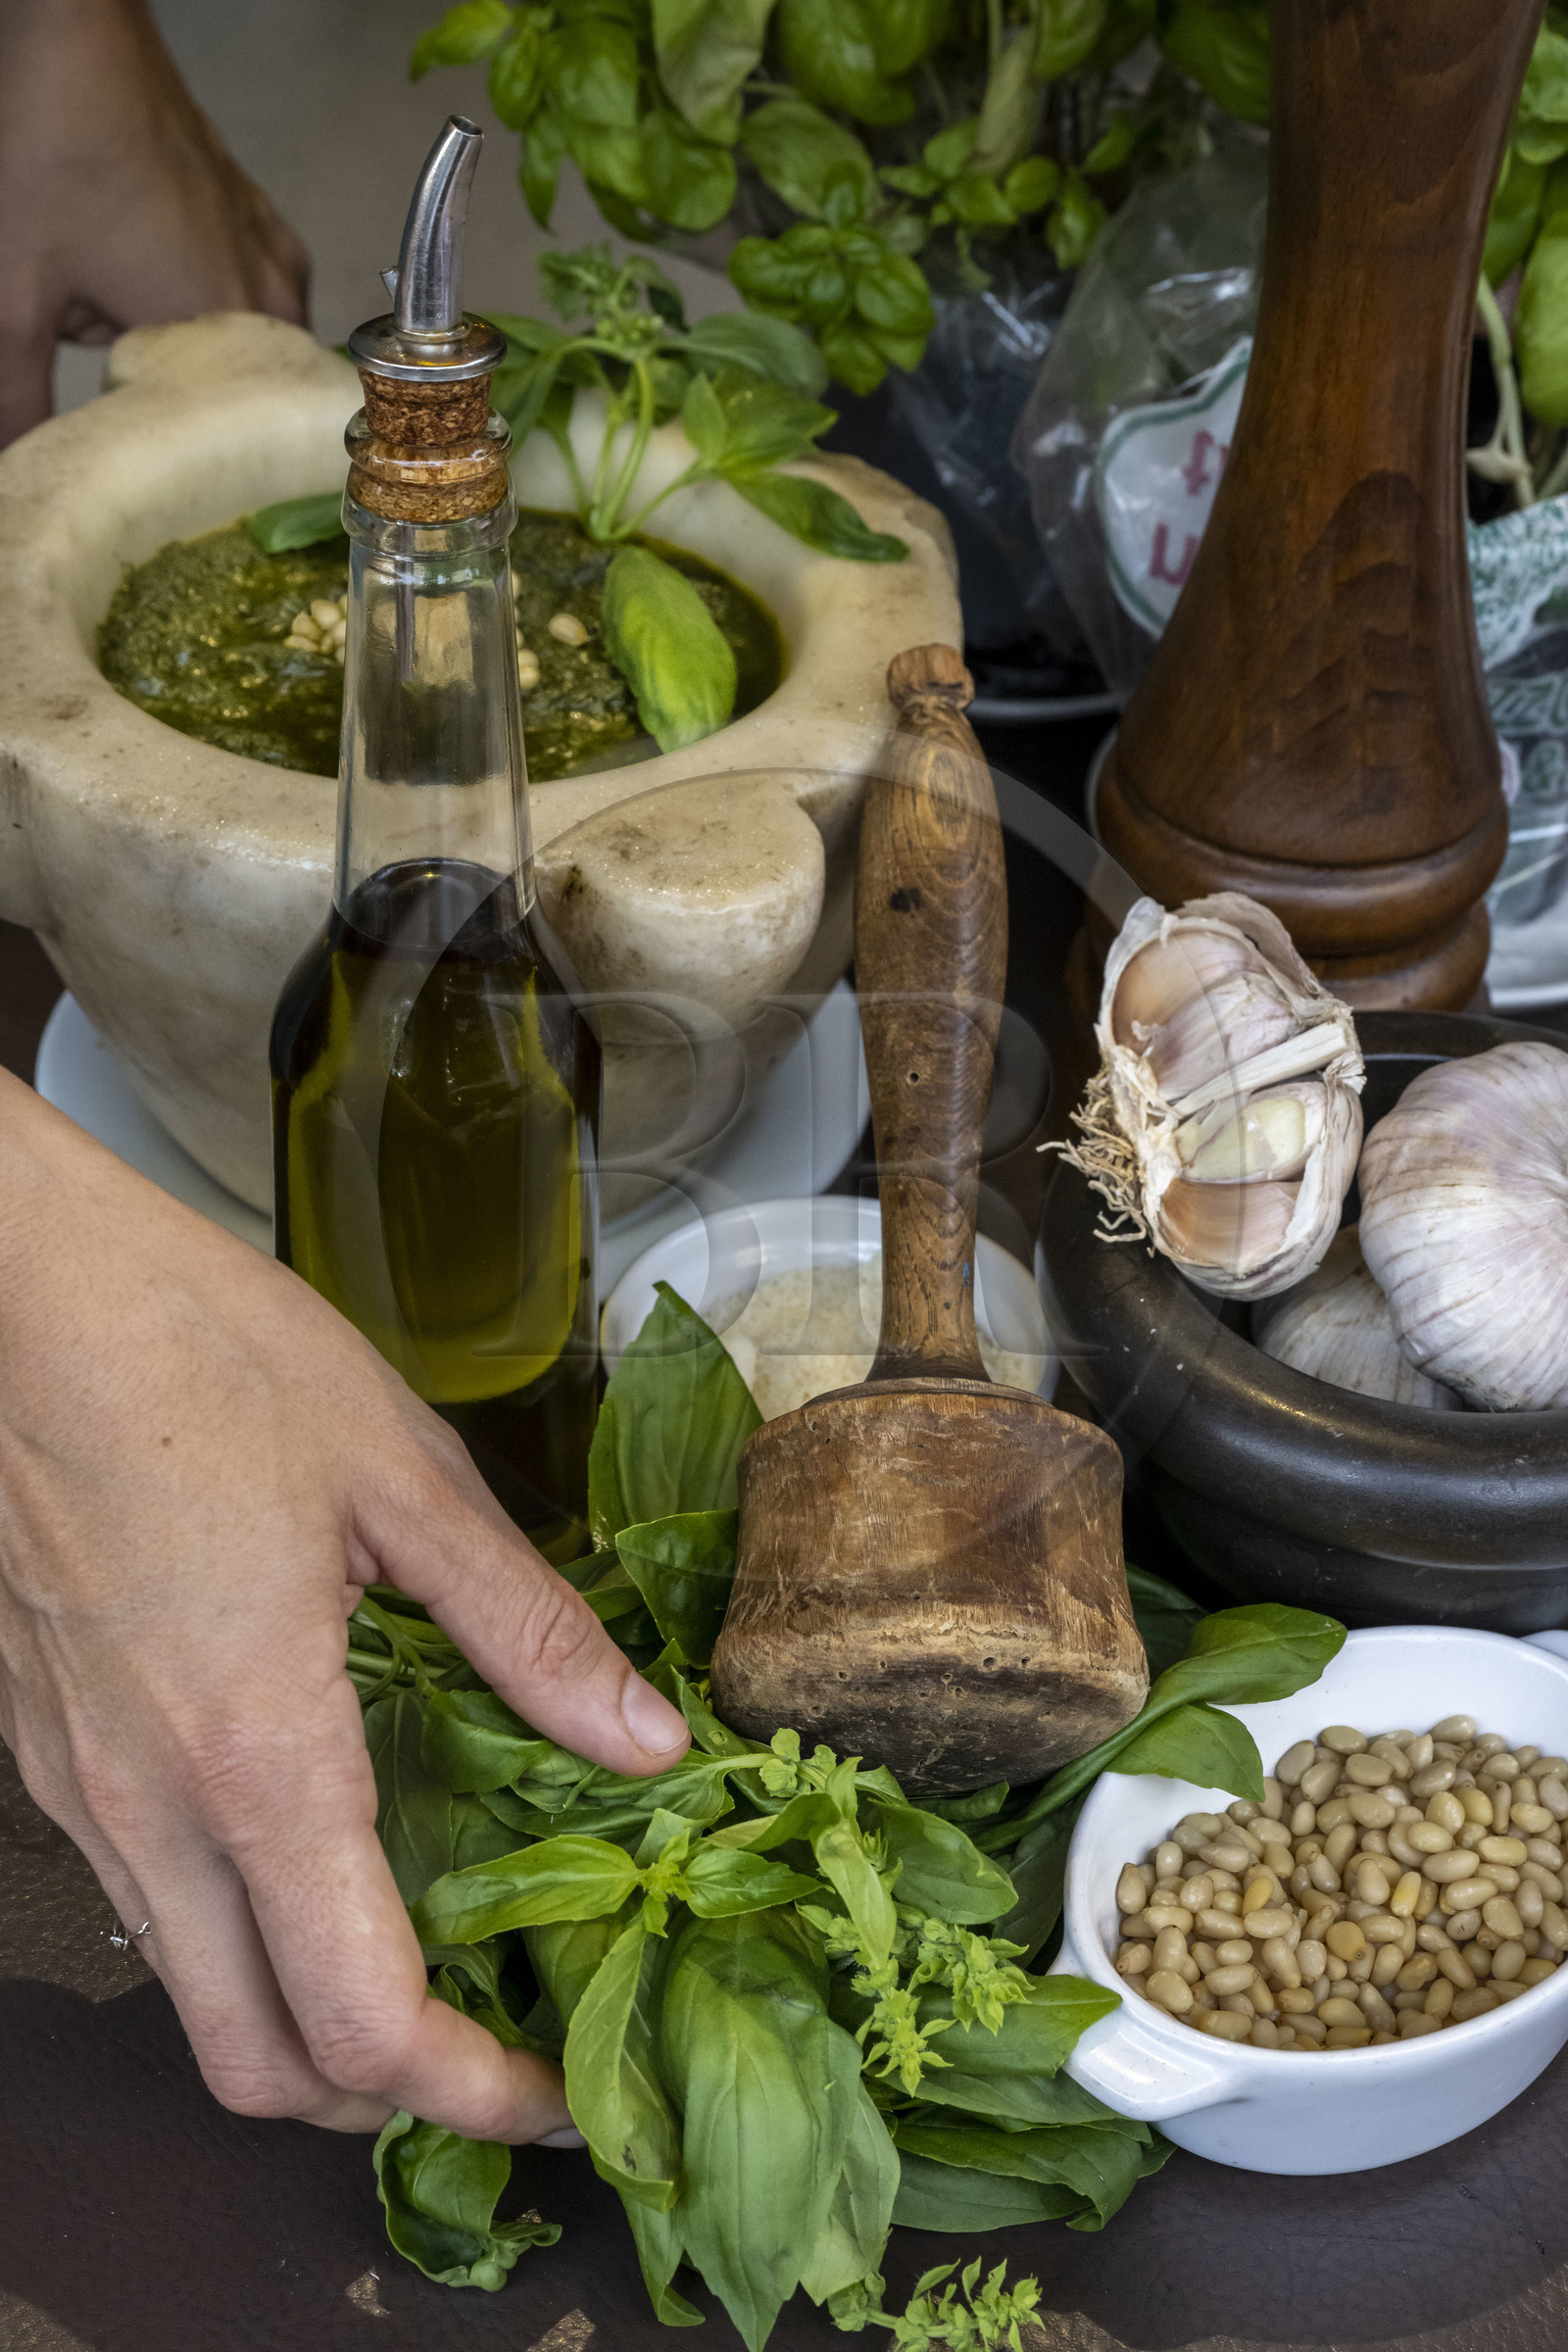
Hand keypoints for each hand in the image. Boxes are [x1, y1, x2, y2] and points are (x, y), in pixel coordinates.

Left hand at [0, 0, 309, 447]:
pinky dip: (199, 293)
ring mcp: (276, 260)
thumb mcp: (12, 295)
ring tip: (109, 284)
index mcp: (226, 338)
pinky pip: (248, 294)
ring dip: (173, 333)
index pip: (206, 443)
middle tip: (91, 327)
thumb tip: (18, 475)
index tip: (103, 417)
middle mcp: (272, 307)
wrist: (79, 33)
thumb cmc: (54, 150)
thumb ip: (15, 400)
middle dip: (153, 378)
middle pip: (218, 395)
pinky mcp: (265, 223)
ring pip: (230, 344)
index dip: (142, 434)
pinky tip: (146, 261)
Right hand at [0, 1069, 688, 2138]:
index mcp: (258, 1758)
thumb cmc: (206, 1359)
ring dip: (310, 2025)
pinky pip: (147, 1906)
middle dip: (388, 2105)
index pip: (362, 2025)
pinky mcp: (52, 1751)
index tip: (555, 2094)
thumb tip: (648, 1745)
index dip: (473, 2096)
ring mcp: (84, 1791)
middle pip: (259, 2069)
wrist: (23, 1297)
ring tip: (429, 1955)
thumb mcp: (406, 1481)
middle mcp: (152, 1811)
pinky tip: (321, 1849)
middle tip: (499, 2048)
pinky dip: (242, 1938)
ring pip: (192, 1999)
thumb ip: (531, 1633)